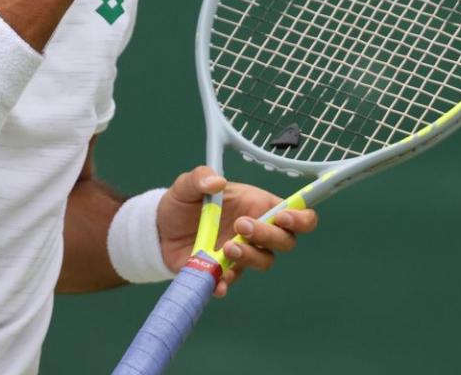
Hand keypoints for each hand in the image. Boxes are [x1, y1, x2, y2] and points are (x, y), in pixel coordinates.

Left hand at [156, 166, 318, 297]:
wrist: (160, 230)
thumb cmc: (183, 203)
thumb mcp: (188, 185)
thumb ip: (201, 177)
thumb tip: (216, 181)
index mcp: (256, 205)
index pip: (295, 212)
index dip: (300, 217)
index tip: (284, 217)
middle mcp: (255, 231)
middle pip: (285, 241)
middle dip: (269, 235)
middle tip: (242, 225)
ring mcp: (242, 253)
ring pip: (264, 261)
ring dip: (250, 256)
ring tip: (226, 247)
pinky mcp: (224, 271)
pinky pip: (233, 281)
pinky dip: (226, 283)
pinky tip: (217, 280)